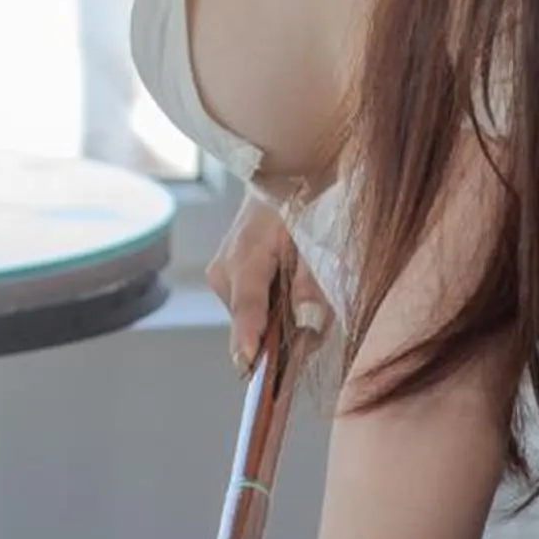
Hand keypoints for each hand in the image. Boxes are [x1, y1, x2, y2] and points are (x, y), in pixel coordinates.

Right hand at [206, 195, 332, 373]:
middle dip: (283, 336)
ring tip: (304, 289)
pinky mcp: (224, 281)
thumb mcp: (316, 238)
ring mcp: (221, 277)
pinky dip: (272, 309)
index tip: (247, 364)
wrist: (279, 174)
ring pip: (252, 321)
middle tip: (317, 322)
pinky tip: (289, 287)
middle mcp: (224, 272)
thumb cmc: (302, 202)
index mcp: (246, 256)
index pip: (247, 306)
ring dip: (280, 321)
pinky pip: (251, 310)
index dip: (248, 337)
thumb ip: (313, 283)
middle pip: (252, 326)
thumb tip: (307, 326)